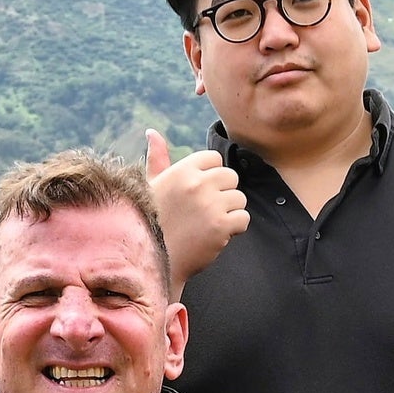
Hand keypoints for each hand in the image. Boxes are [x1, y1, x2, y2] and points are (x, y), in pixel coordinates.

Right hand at [145, 129, 247, 285]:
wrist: (152, 261)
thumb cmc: (150, 221)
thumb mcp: (150, 185)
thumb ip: (157, 158)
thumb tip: (152, 132)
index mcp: (181, 170)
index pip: (214, 159)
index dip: (210, 176)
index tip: (198, 192)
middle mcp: (197, 183)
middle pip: (231, 177)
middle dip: (223, 193)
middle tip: (205, 210)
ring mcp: (210, 205)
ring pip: (239, 198)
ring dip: (229, 212)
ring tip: (209, 223)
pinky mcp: (221, 226)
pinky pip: (243, 218)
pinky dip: (235, 228)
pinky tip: (216, 234)